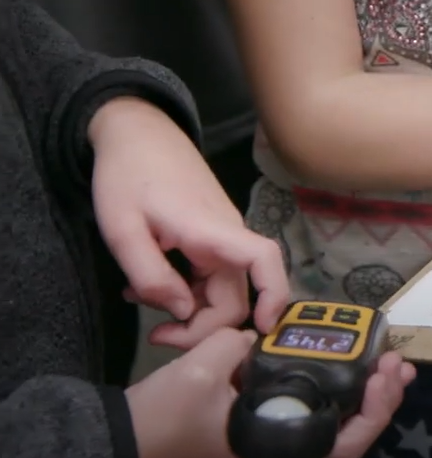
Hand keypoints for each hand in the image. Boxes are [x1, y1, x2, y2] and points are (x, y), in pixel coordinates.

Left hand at [89, 97, 288, 348]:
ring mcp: (220, 236)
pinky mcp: (209, 237)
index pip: (263, 261)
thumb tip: (183, 311)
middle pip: (235, 295)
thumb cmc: (127, 175)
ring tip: (139, 299)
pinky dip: (183, 291)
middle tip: (157, 335)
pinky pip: (208, 276)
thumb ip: (151, 276)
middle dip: (201, 325)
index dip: (273, 296)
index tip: (262, 330)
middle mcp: (226, 236)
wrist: (135, 132)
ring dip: (188, 308)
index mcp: (212, 230)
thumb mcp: (122, 230)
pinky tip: (147, 286)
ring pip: (220, 289)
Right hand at [126, 328, 416, 457]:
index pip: (348, 441)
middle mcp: (284, 455)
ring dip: (362, 398)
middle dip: (381, 401)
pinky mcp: (265, 435)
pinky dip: (332, 395)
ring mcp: (275, 447)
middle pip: (351, 437)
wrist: (121, 438)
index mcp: (277, 452)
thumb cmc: (163, 417)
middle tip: (398, 364)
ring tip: (384, 366)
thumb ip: (239, 346)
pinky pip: (312, 418)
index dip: (376, 407)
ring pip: (334, 428)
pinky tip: (338, 368)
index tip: (388, 370)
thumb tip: (261, 334)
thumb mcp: (199, 373)